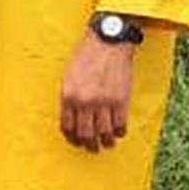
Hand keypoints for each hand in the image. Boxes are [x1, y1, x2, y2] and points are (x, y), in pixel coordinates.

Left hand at [60, 30, 134, 151]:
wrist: (107, 42)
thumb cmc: (85, 56)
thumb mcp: (68, 75)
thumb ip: (69, 96)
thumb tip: (72, 118)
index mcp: (68, 95)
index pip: (67, 126)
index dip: (72, 137)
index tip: (76, 141)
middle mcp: (84, 101)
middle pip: (86, 134)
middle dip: (89, 144)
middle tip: (92, 147)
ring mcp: (103, 102)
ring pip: (104, 133)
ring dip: (106, 142)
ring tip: (107, 143)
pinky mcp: (121, 101)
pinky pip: (120, 125)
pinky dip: (120, 132)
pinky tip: (118, 131)